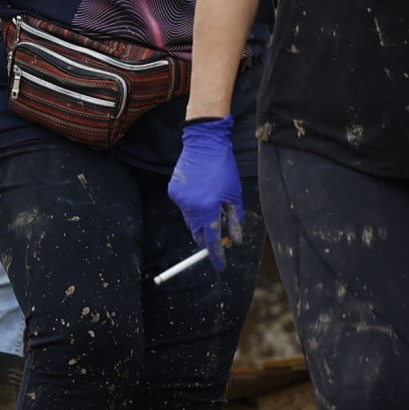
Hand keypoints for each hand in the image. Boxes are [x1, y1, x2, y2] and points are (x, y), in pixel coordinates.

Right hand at [166, 115, 242, 260]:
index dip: (216, 254)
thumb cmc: (223, 168)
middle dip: (207, 238)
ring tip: (212, 206)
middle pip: (198, 232)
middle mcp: (190, 207)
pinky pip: (185, 207)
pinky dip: (193, 206)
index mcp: (208, 209)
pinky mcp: (173, 191)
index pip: (212, 239)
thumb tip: (234, 240)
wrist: (203, 143)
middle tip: (219, 240)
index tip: (220, 265)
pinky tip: (200, 192)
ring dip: (201, 220)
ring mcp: (179, 199)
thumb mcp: (234, 195)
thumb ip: (235, 220)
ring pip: (191, 220)